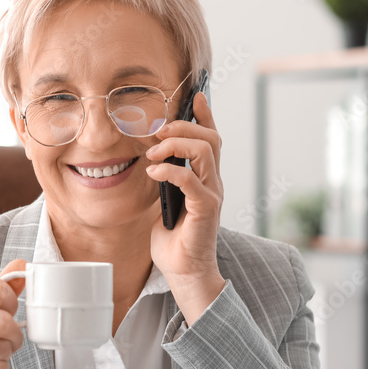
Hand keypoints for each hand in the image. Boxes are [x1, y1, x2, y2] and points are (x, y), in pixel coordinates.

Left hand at [144, 92, 225, 323]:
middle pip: (210, 138)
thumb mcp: (167, 202)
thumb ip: (167, 181)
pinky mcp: (206, 210)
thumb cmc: (175, 241)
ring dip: (176, 144)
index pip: (211, 139)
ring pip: (205, 152)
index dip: (206, 115)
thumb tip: (153, 160)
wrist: (185, 272)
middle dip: (184, 126)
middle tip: (158, 131)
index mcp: (207, 179)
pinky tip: (153, 174)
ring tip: (153, 154)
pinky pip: (191, 180)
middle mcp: (214, 183)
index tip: (196, 96)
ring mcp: (213, 195)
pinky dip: (170, 171)